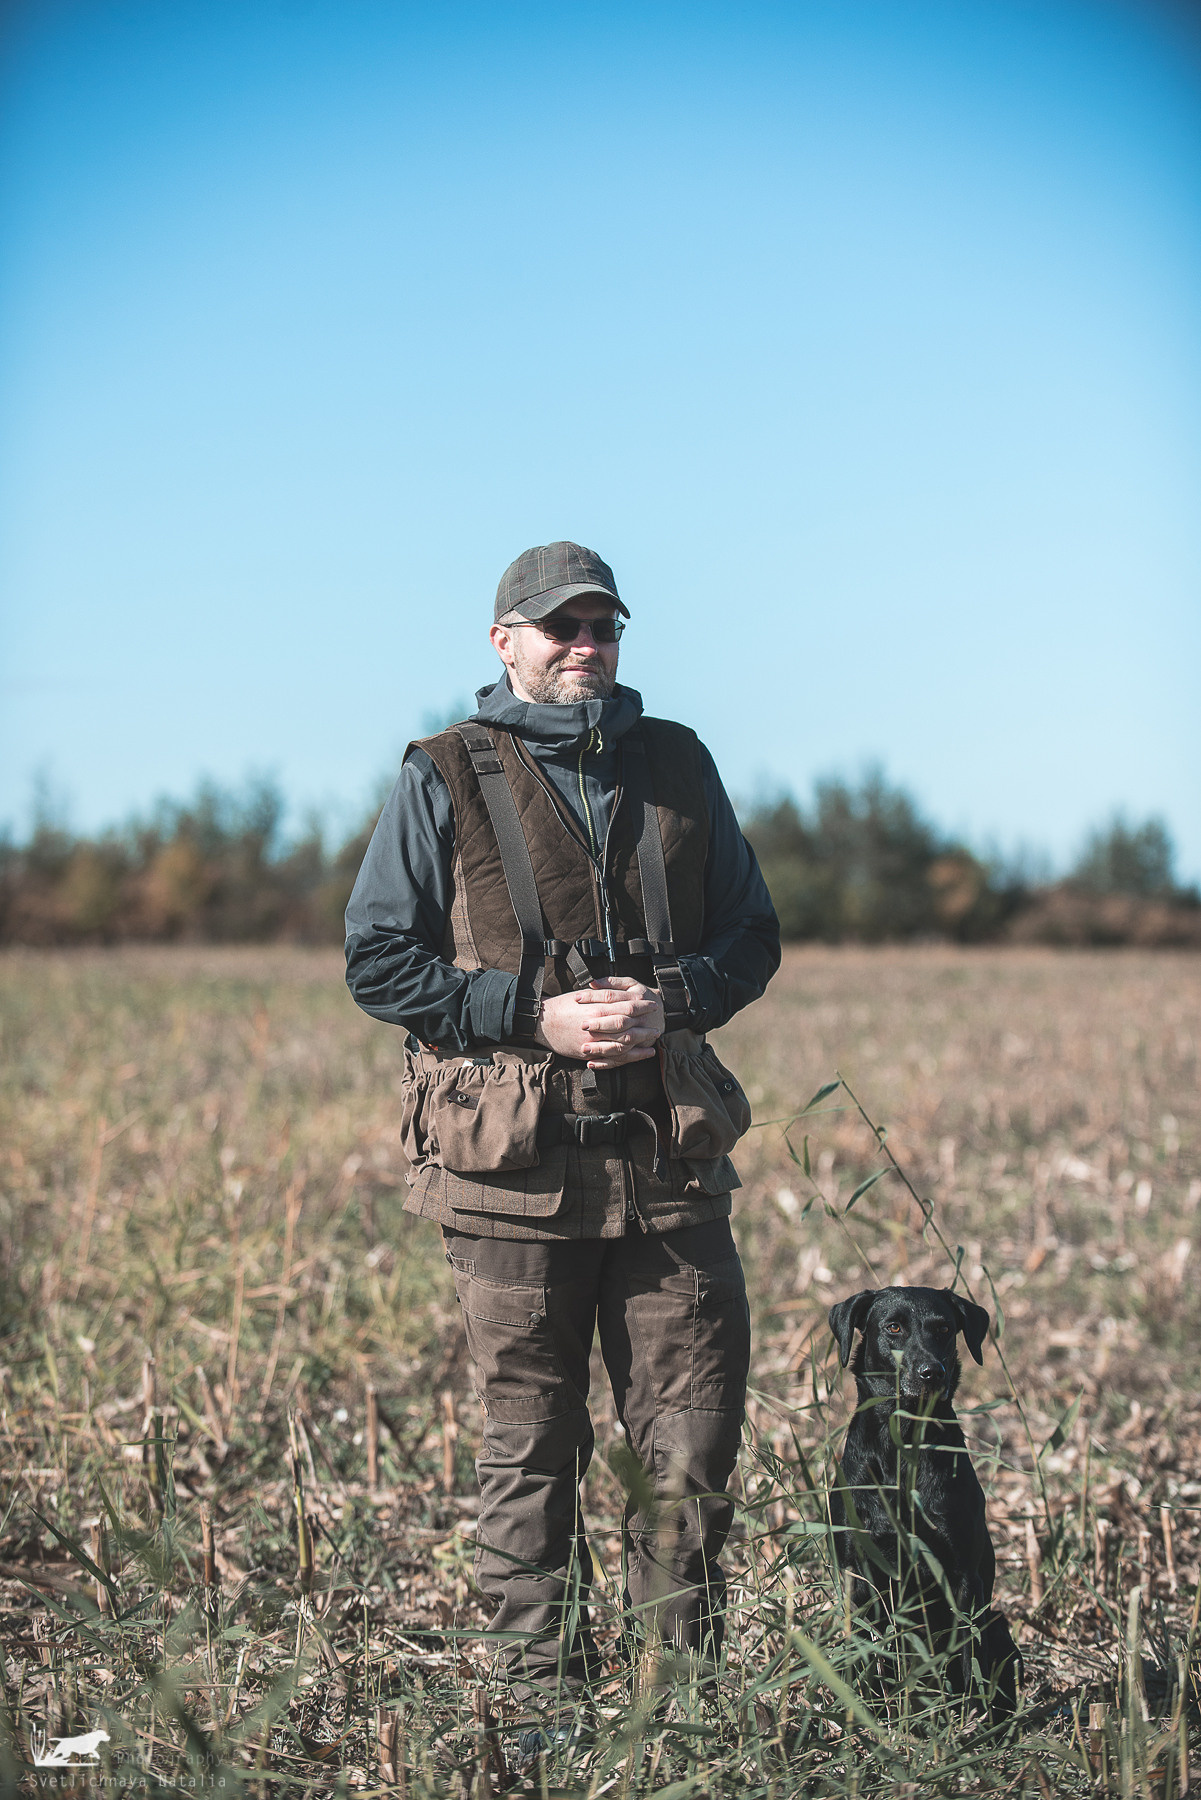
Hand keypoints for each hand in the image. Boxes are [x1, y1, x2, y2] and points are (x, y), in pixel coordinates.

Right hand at [533, 977, 665, 1068]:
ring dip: (642, 1041)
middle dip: (645, 1025)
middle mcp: (597, 1025)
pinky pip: (614, 1058)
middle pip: (629, 1026)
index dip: (642, 1006)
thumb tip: (621, 996)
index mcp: (597, 1008)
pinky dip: (630, 1057)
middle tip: (657, 1024)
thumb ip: (602, 997)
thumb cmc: (562, 1007)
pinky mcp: (589, 1054)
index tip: (652, 1005)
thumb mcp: (583, 996)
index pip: (627, 1006)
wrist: (542, 1022)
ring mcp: (593, 1042)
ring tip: (653, 1038)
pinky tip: (642, 1054)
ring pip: (624, 1044)